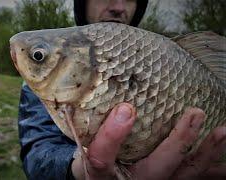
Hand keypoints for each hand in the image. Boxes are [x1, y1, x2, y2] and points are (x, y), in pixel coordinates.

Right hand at [71, 103, 225, 179]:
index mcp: (101, 173)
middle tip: (195, 113)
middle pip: (156, 168)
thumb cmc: (93, 159)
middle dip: (178, 142)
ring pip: (182, 175)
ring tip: (221, 131)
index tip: (125, 110)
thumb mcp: (83, 143)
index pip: (102, 158)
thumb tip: (98, 91)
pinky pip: (190, 176)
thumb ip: (88, 124)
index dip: (112, 137)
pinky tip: (219, 150)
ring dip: (203, 154)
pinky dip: (209, 167)